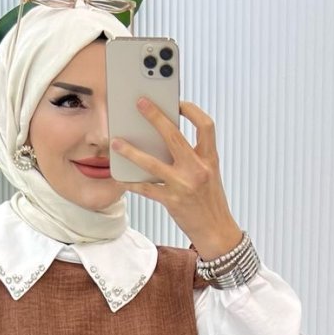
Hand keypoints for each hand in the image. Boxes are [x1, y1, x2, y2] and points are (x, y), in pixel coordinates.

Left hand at [110, 98, 241, 256]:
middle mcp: (198, 169)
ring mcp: (184, 185)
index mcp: (210, 159)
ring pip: (152, 163)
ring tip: (117, 143)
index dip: (192, 110)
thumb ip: (193, 156)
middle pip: (174, 136)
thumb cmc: (210, 201)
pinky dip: (132, 183)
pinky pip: (146, 189)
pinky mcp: (172, 202)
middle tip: (140, 103)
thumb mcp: (209, 174)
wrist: (216, 232)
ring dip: (131, 151)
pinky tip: (121, 178)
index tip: (177, 102)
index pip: (205, 125)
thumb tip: (165, 139)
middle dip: (155, 116)